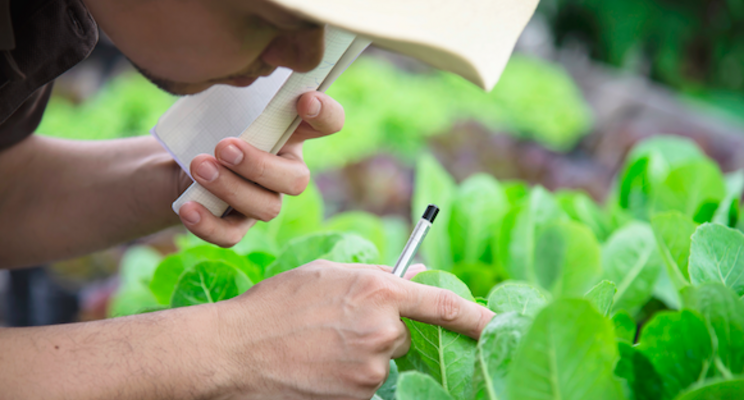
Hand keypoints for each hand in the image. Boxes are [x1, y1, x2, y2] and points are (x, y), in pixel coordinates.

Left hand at [176, 91, 342, 245]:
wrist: (176, 160)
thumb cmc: (210, 123)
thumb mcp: (225, 102)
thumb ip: (241, 93)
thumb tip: (238, 73)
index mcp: (292, 133)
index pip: (328, 123)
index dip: (325, 115)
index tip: (303, 101)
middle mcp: (285, 170)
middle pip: (297, 180)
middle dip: (261, 165)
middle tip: (224, 147)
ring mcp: (263, 201)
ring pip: (266, 208)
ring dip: (231, 188)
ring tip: (198, 167)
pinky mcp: (235, 226)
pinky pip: (231, 235)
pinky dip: (209, 224)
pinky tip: (188, 207)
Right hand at [214, 261, 494, 399]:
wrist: (234, 350)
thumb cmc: (276, 304)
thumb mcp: (326, 273)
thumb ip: (375, 275)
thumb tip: (414, 278)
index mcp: (379, 291)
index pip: (444, 304)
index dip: (477, 315)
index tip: (498, 324)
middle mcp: (383, 331)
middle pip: (405, 333)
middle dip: (383, 327)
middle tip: (341, 323)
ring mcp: (371, 369)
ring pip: (383, 360)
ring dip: (362, 353)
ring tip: (318, 344)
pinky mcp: (357, 398)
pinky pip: (365, 384)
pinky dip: (348, 375)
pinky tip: (317, 365)